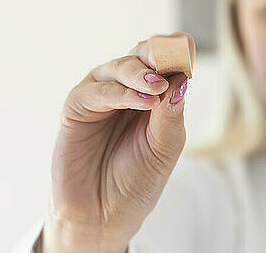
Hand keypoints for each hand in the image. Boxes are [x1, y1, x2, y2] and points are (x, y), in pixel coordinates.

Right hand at [44, 31, 194, 251]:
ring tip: (156, 87)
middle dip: (157, 55)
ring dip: (140, 74)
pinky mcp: (76, 107)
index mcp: (153, 94)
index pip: (166, 60)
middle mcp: (126, 88)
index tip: (188, 49)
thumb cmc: (137, 181)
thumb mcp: (165, 147)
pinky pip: (95, 91)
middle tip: (171, 65)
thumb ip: (171, 112)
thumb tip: (182, 78)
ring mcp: (100, 96)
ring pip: (119, 67)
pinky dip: (118, 92)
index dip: (176, 52)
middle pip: (142, 55)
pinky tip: (140, 101)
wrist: (104, 215)